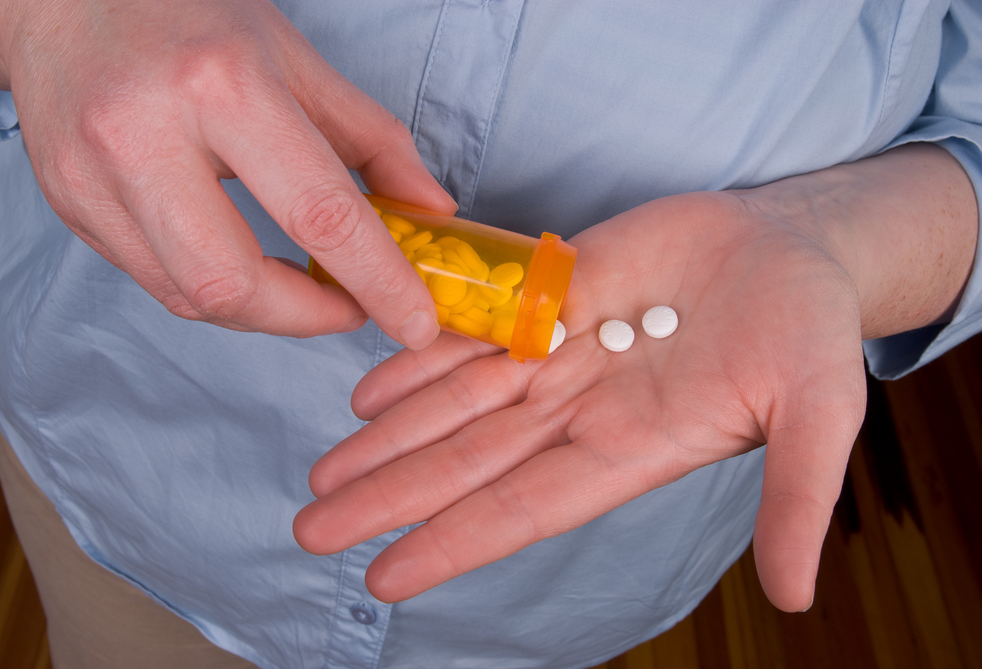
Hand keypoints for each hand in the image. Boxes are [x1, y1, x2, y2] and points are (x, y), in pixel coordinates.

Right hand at [0, 0, 454, 342]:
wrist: (61, 0)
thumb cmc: (188, 19)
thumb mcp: (296, 60)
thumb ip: (373, 140)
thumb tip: (431, 209)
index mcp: (221, 85)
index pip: (319, 213)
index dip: (378, 281)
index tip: (415, 322)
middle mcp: (145, 134)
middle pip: (236, 283)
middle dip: (308, 317)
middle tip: (349, 302)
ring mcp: (93, 177)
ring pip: (191, 297)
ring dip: (264, 310)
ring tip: (301, 283)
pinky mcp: (71, 206)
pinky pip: (156, 282)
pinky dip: (214, 289)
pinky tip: (242, 262)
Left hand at [294, 190, 868, 611]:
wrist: (790, 247)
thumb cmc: (808, 330)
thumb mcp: (818, 413)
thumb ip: (797, 498)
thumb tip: (794, 598)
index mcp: (630, 447)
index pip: (523, 507)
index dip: (452, 542)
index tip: (383, 575)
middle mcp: (580, 409)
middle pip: (467, 462)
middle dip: (390, 496)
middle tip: (313, 528)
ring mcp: (560, 353)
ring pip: (456, 403)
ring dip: (388, 438)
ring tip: (325, 474)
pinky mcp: (554, 295)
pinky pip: (477, 333)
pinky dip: (424, 360)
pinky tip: (371, 388)